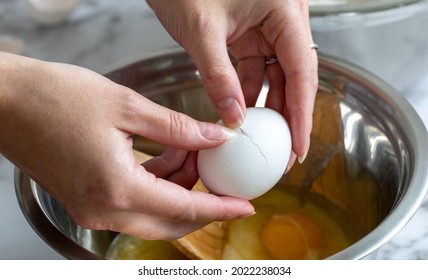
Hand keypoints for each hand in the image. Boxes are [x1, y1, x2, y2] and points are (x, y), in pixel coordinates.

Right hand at [0, 52, 253, 239]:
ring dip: (178, 189)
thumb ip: (179, 128)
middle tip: (219, 174)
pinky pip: (133, 203)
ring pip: (153, 212)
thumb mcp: (128, 106)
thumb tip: (215, 138)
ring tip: (190, 152)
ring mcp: (92, 209)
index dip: (219, 208)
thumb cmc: (56, 98)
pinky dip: (155, 186)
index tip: (244, 207)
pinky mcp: (86, 200)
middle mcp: (104, 210)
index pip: (184, 208)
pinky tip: (166, 157)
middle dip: (201, 199)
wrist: (6, 101)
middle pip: (171, 220)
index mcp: (117, 188)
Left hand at [147, 0, 317, 166]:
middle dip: (289, 115)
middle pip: (295, 76)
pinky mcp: (251, 32)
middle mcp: (283, 18)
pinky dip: (249, 92)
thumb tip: (234, 118)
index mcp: (283, 10)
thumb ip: (219, 77)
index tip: (298, 146)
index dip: (302, 113)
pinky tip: (242, 114)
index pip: (302, 70)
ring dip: (268, 106)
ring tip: (263, 139)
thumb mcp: (201, 31)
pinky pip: (256, 67)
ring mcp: (268, 25)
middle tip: (283, 151)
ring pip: (276, 74)